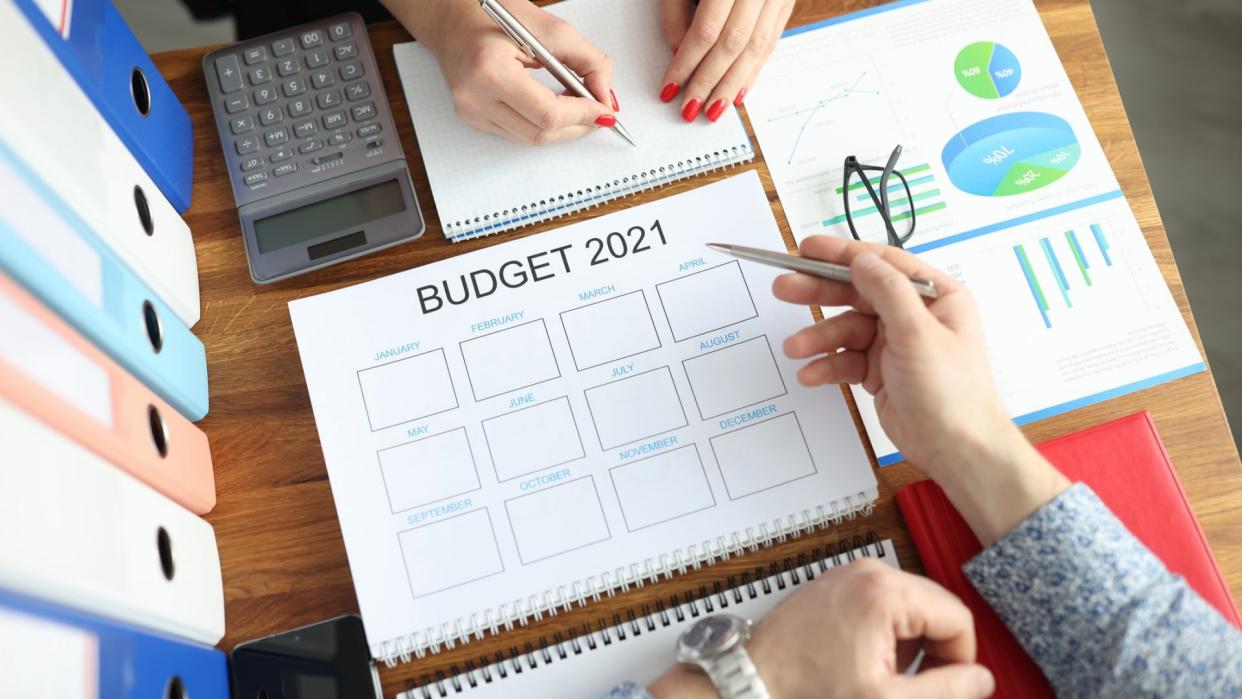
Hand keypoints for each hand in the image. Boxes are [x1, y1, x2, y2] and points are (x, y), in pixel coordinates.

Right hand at [388, 0, 616, 144]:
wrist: (452, 19)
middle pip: (541, 133)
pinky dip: (542, 125)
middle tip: (598, 113)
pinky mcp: (473, 119)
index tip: (603, 109)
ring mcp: (471, 112)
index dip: (582, 115)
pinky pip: (517, 133)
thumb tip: (605, 96)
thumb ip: (587, 61)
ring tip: (579, 109)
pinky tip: (554, 109)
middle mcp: (475, 98)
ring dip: (562, 128)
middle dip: (577, 126)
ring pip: (531, 138)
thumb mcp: (550, 29)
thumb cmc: (493, 16)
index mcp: (490, 71)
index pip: (547, 112)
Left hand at [648, 559, 995, 698]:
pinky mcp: (834, 586)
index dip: (960, 660)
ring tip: (884, 675)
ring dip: (910, 643)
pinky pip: (881, 604)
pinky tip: (865, 661)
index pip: (958, 617)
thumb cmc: (805, 689)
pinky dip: (885, 633)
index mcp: (885, 593)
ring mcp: (848, 576)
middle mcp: (868, 573)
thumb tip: (982, 680)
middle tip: (914, 686)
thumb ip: (946, 691)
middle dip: (935, 650)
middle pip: (935, 607)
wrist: (749, 682)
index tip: (948, 686)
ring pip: (910, 607)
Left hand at [659, 0, 794, 121]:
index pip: (706, 31)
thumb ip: (676, 13)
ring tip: (714, 109)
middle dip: (710, 82)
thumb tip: (679, 54)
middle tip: (690, 108)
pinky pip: (772, 41)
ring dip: (734, 85)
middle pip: (734, 44)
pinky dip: (754, 70)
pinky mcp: (786, 1)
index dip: (687, 63)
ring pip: (757, 48)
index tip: (670, 87)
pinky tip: (740, 91)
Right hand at [772, 237, 1069, 543]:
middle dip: (819, 292)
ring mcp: (895, 344)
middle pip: (857, 293)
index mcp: (935, 296)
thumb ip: (887, 291)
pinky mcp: (880, 371)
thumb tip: (862, 259)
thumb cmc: (954, 393)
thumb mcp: (918, 333)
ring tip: (795, 348)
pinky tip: (811, 373)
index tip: (807, 249)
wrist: (957, 450)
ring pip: (846, 328)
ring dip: (818, 337)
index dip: (843, 254)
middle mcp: (914, 316)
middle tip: (784, 287)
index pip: (883, 264)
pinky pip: (845, 359)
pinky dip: (827, 365)